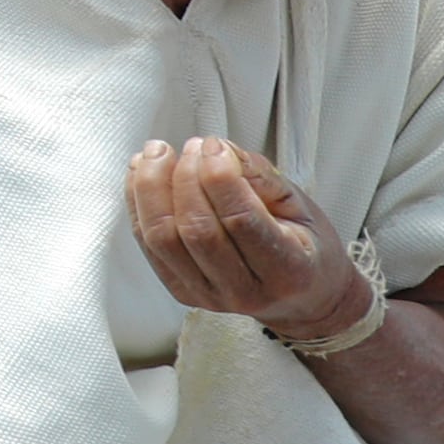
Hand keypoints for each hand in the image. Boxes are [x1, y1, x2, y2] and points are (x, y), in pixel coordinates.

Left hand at [124, 138, 371, 342]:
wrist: (302, 298)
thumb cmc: (305, 247)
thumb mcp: (301, 207)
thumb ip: (261, 176)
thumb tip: (217, 149)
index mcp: (287, 271)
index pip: (241, 221)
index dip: (219, 177)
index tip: (213, 144)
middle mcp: (245, 292)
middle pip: (196, 230)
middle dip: (185, 177)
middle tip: (191, 146)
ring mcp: (208, 296)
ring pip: (163, 239)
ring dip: (151, 187)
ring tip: (158, 152)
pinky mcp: (180, 290)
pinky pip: (147, 244)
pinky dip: (138, 203)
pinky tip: (141, 172)